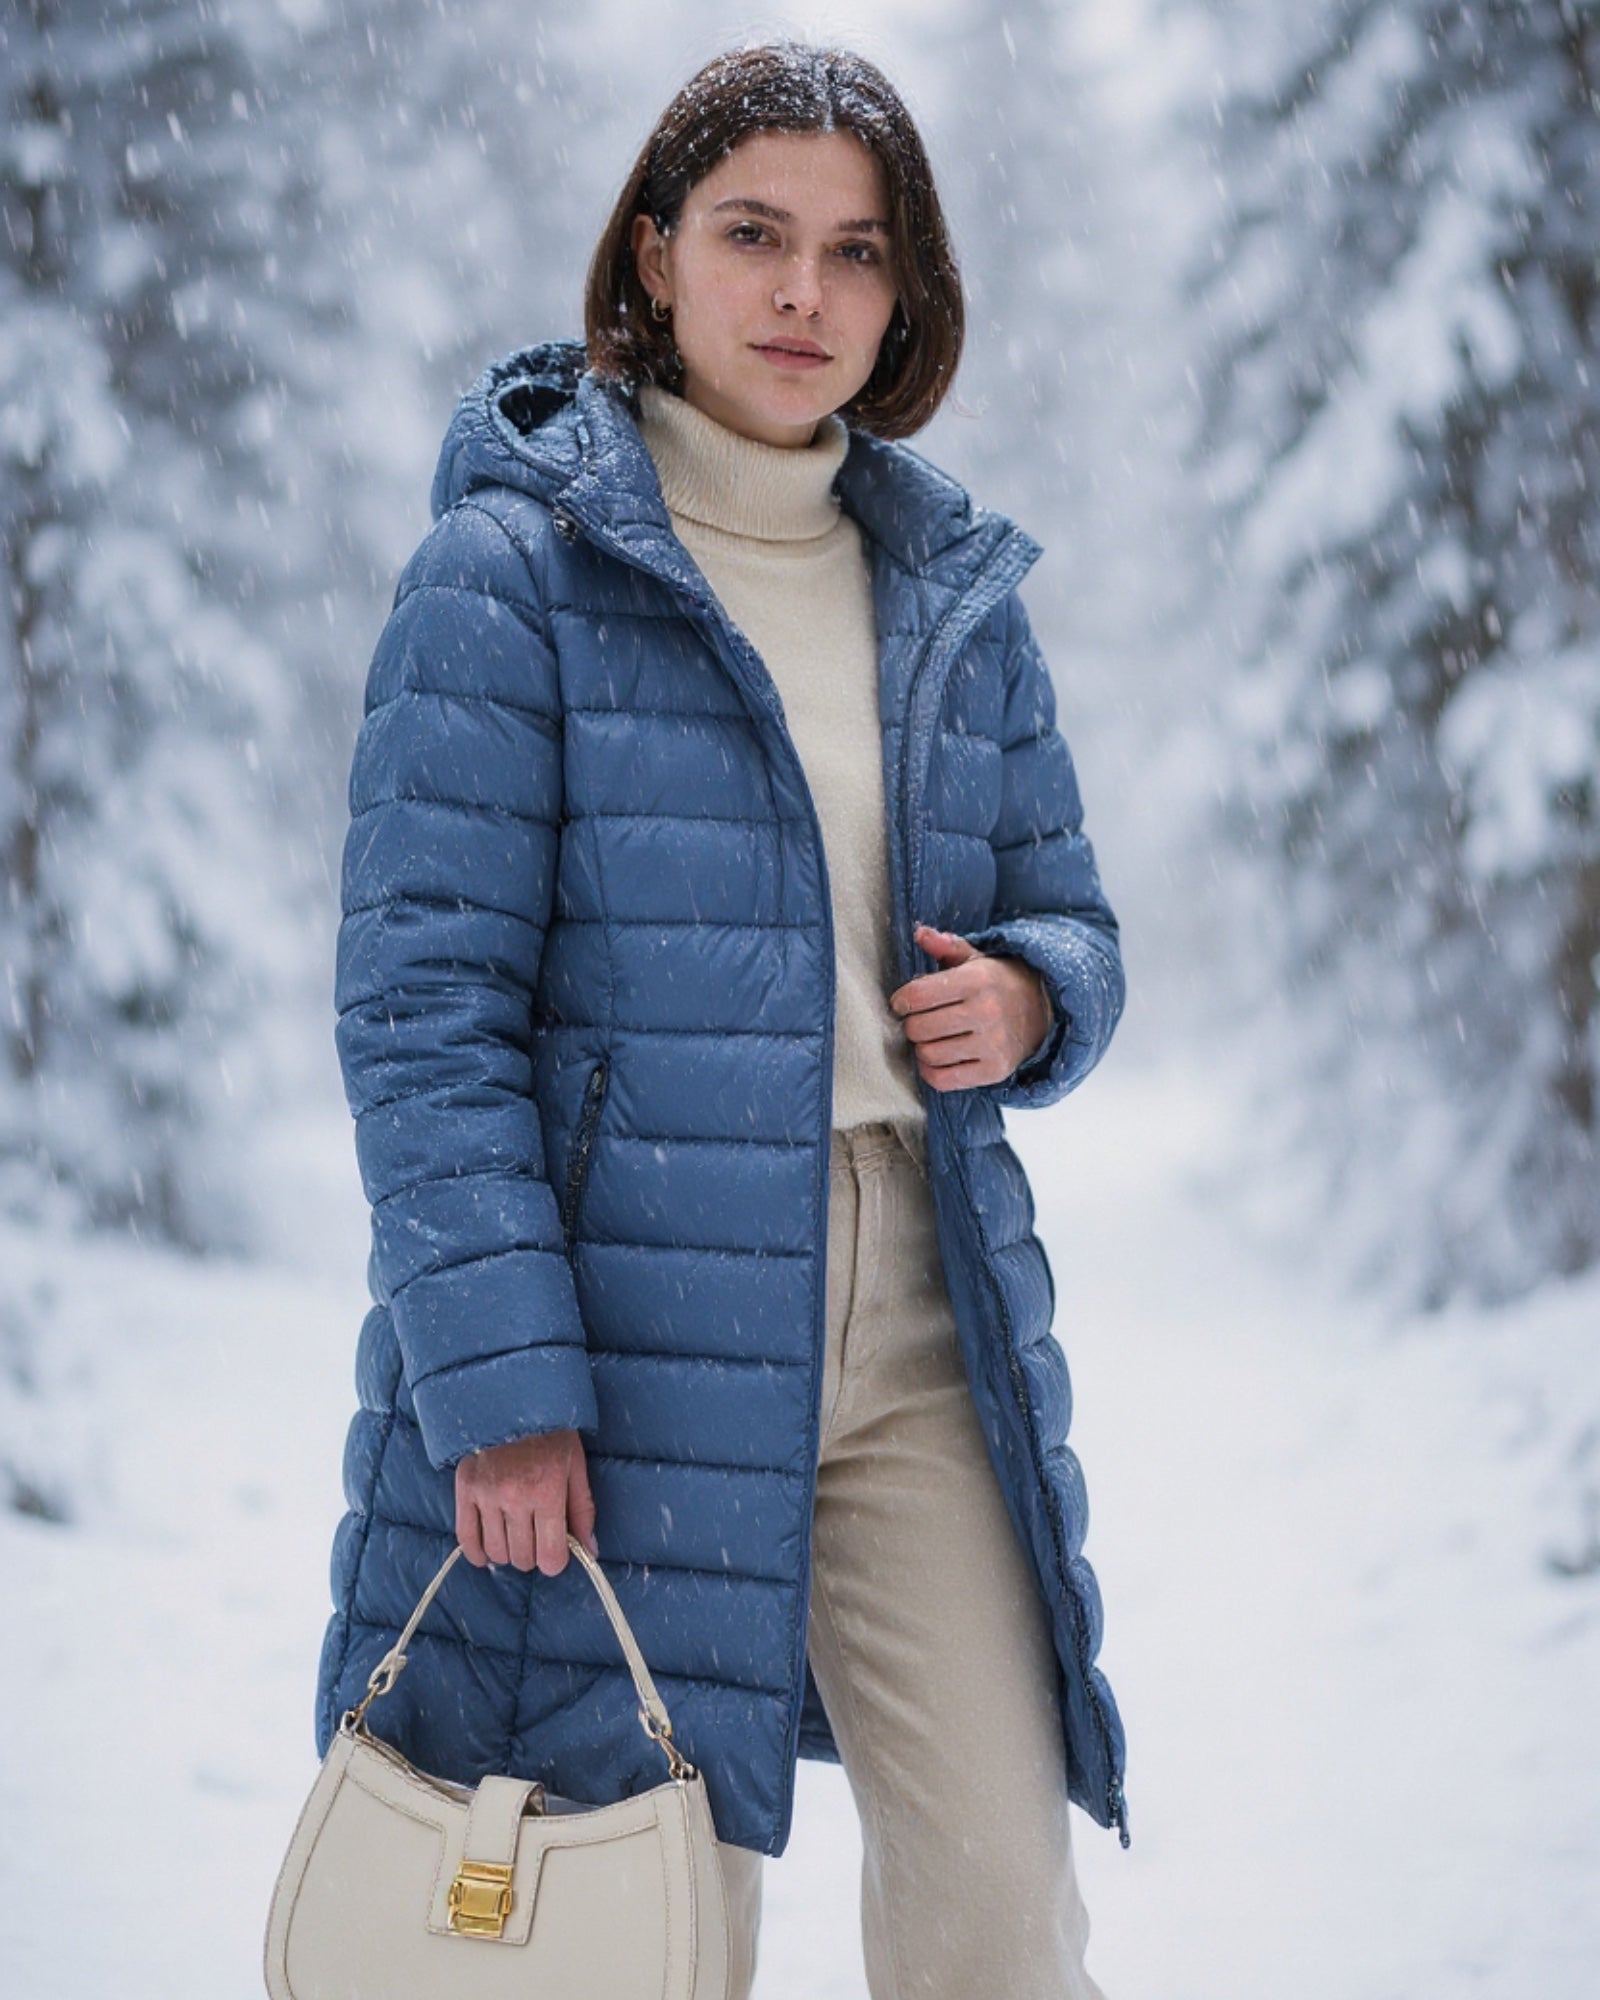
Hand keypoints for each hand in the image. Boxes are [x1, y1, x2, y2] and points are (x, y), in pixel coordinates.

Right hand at [454, 1427, 597, 1574]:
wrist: (512, 1399)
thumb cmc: (551, 1432)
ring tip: (516, 1536)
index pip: (550, 1557)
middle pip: (523, 1558)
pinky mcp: (465, 1489)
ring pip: (497, 1553)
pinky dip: (478, 1553)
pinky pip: (466, 1538)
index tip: (556, 1552)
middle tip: (537, 1538)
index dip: (555, 1561)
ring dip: (509, 1552)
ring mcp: (487, 1495)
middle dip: (534, 1555)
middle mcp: (515, 1498)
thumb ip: (583, 1510)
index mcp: (547, 1492)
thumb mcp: (575, 1465)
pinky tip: (488, 1552)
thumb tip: (590, 1550)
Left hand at [888, 923, 1052, 1090]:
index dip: (901, 1000)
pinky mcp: (994, 1071)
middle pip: (919, 1028)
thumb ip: (945, 945)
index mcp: (978, 980)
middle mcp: (987, 1012)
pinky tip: (937, 1057)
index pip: (919, 995)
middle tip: (919, 1020)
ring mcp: (993, 1045)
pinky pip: (943, 1079)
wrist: (1042, 1012)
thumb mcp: (976, 959)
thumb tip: (919, 932)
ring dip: (921, 1047)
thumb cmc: (998, 983)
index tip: (902, 1003)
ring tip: (931, 1037)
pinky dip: (931, 1071)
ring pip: (928, 1054)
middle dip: (911, 1024)